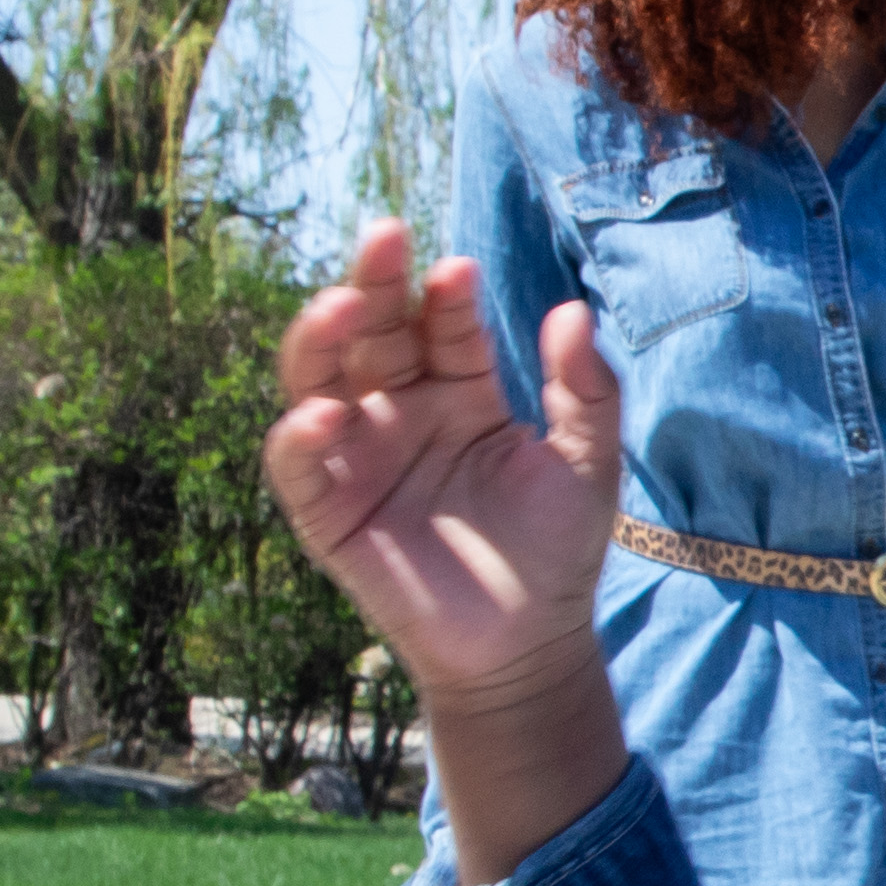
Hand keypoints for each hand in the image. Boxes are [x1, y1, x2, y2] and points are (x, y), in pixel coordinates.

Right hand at [269, 221, 620, 693]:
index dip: (443, 293)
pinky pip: (297, 465)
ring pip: (318, 377)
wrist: (528, 647)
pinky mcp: (328, 513)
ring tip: (343, 306)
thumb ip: (586, 390)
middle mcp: (400, 411)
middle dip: (372, 282)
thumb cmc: (557, 551)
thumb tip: (573, 311)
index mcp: (459, 391)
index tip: (458, 269)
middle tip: (384, 237)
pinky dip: (300, 436)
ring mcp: (360, 457)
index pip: (439, 322)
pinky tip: (327, 412)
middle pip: (370, 331)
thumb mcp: (587, 464)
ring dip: (321, 336)